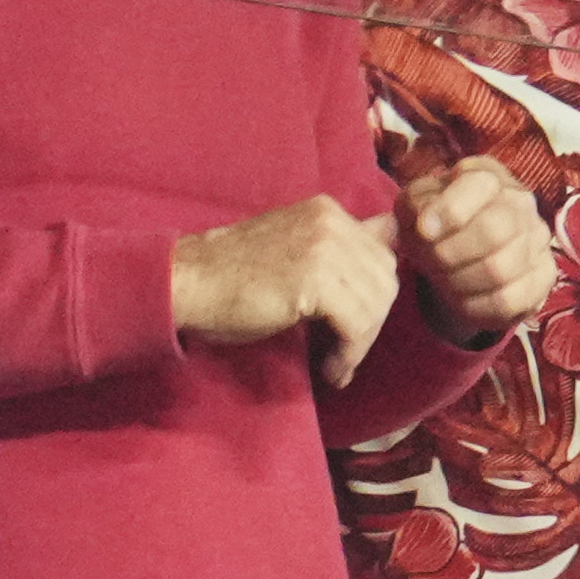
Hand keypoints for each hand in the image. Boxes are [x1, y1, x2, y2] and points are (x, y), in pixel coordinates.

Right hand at [169, 193, 399, 388]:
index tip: (350, 329)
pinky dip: (349, 353)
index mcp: (328, 211)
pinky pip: (356, 324)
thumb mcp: (295, 248)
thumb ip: (338, 248)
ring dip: (360, 344)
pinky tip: (330, 367)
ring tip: (336, 364)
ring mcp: (323, 248)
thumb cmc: (232, 274)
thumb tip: (390, 245)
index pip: (383, 256)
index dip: (372, 299)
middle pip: (386, 281)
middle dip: (371, 324)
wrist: (188, 282)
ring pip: (376, 305)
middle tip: (344, 353)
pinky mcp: (314, 280)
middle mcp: (332, 222)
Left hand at [397, 157, 551, 338]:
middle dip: (450, 253)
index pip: (479, 186)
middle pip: (494, 230)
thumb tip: (427, 226)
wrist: (456, 254)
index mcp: (486, 175)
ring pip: (500, 269)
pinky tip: (461, 297)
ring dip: (459, 281)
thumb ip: (417, 207)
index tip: (423, 231)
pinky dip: (475, 305)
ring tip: (443, 279)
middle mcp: (520, 201)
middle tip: (430, 262)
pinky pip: (509, 300)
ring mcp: (537, 239)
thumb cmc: (433, 223)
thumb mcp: (414, 206)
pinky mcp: (543, 277)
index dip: (449, 212)